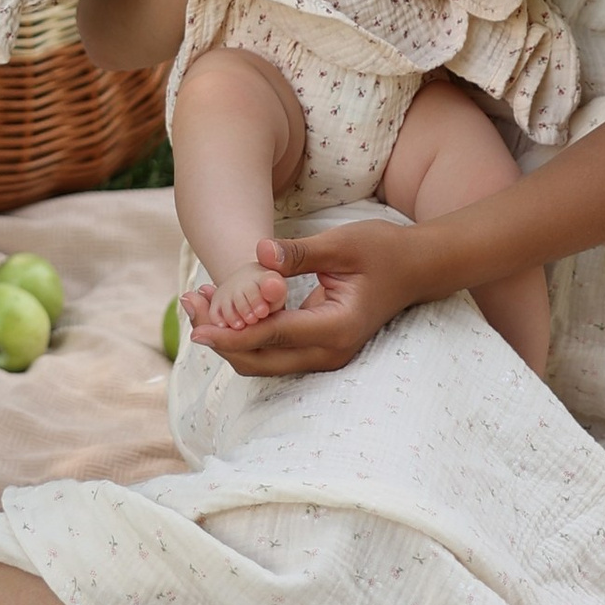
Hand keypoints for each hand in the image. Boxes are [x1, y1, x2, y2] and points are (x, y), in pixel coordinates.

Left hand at [186, 220, 425, 374]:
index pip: (273, 337)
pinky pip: (274, 351)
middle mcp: (329, 352)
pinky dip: (246, 334)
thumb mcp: (342, 244)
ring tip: (198, 301)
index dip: (232, 334)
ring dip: (229, 337)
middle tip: (189, 303)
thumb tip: (259, 253)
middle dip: (221, 337)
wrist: (415, 268)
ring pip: (264, 360)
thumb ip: (299, 253)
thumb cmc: (382, 251)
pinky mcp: (318, 348)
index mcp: (336, 328)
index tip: (198, 328)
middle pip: (261, 359)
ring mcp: (325, 355)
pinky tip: (225, 306)